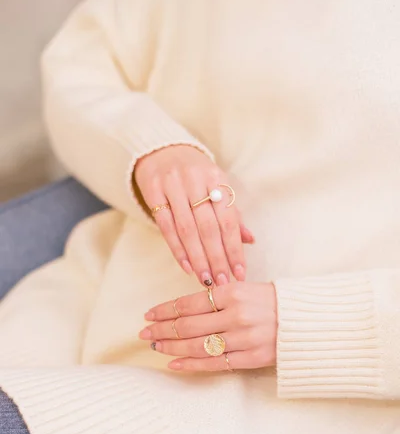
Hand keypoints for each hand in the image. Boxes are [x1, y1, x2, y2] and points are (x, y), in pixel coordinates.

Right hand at [135, 145, 253, 286]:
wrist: (160, 151)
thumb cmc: (195, 176)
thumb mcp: (216, 187)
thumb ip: (232, 214)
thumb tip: (250, 241)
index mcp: (217, 178)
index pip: (229, 220)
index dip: (235, 249)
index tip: (240, 273)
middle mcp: (195, 180)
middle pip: (208, 228)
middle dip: (217, 259)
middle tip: (222, 283)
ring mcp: (172, 185)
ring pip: (187, 230)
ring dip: (198, 259)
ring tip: (206, 281)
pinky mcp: (153, 192)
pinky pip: (166, 227)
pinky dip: (177, 250)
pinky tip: (187, 266)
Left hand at [139, 282, 276, 372]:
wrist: (307, 319)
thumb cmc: (271, 301)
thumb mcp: (244, 288)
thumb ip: (216, 297)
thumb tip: (180, 309)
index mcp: (233, 292)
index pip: (188, 303)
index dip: (164, 310)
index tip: (149, 315)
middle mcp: (236, 315)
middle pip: (188, 326)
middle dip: (161, 331)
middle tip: (144, 334)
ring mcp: (245, 338)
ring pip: (198, 346)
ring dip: (172, 348)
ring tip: (156, 348)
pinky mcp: (252, 358)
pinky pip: (215, 364)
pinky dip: (192, 365)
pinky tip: (174, 365)